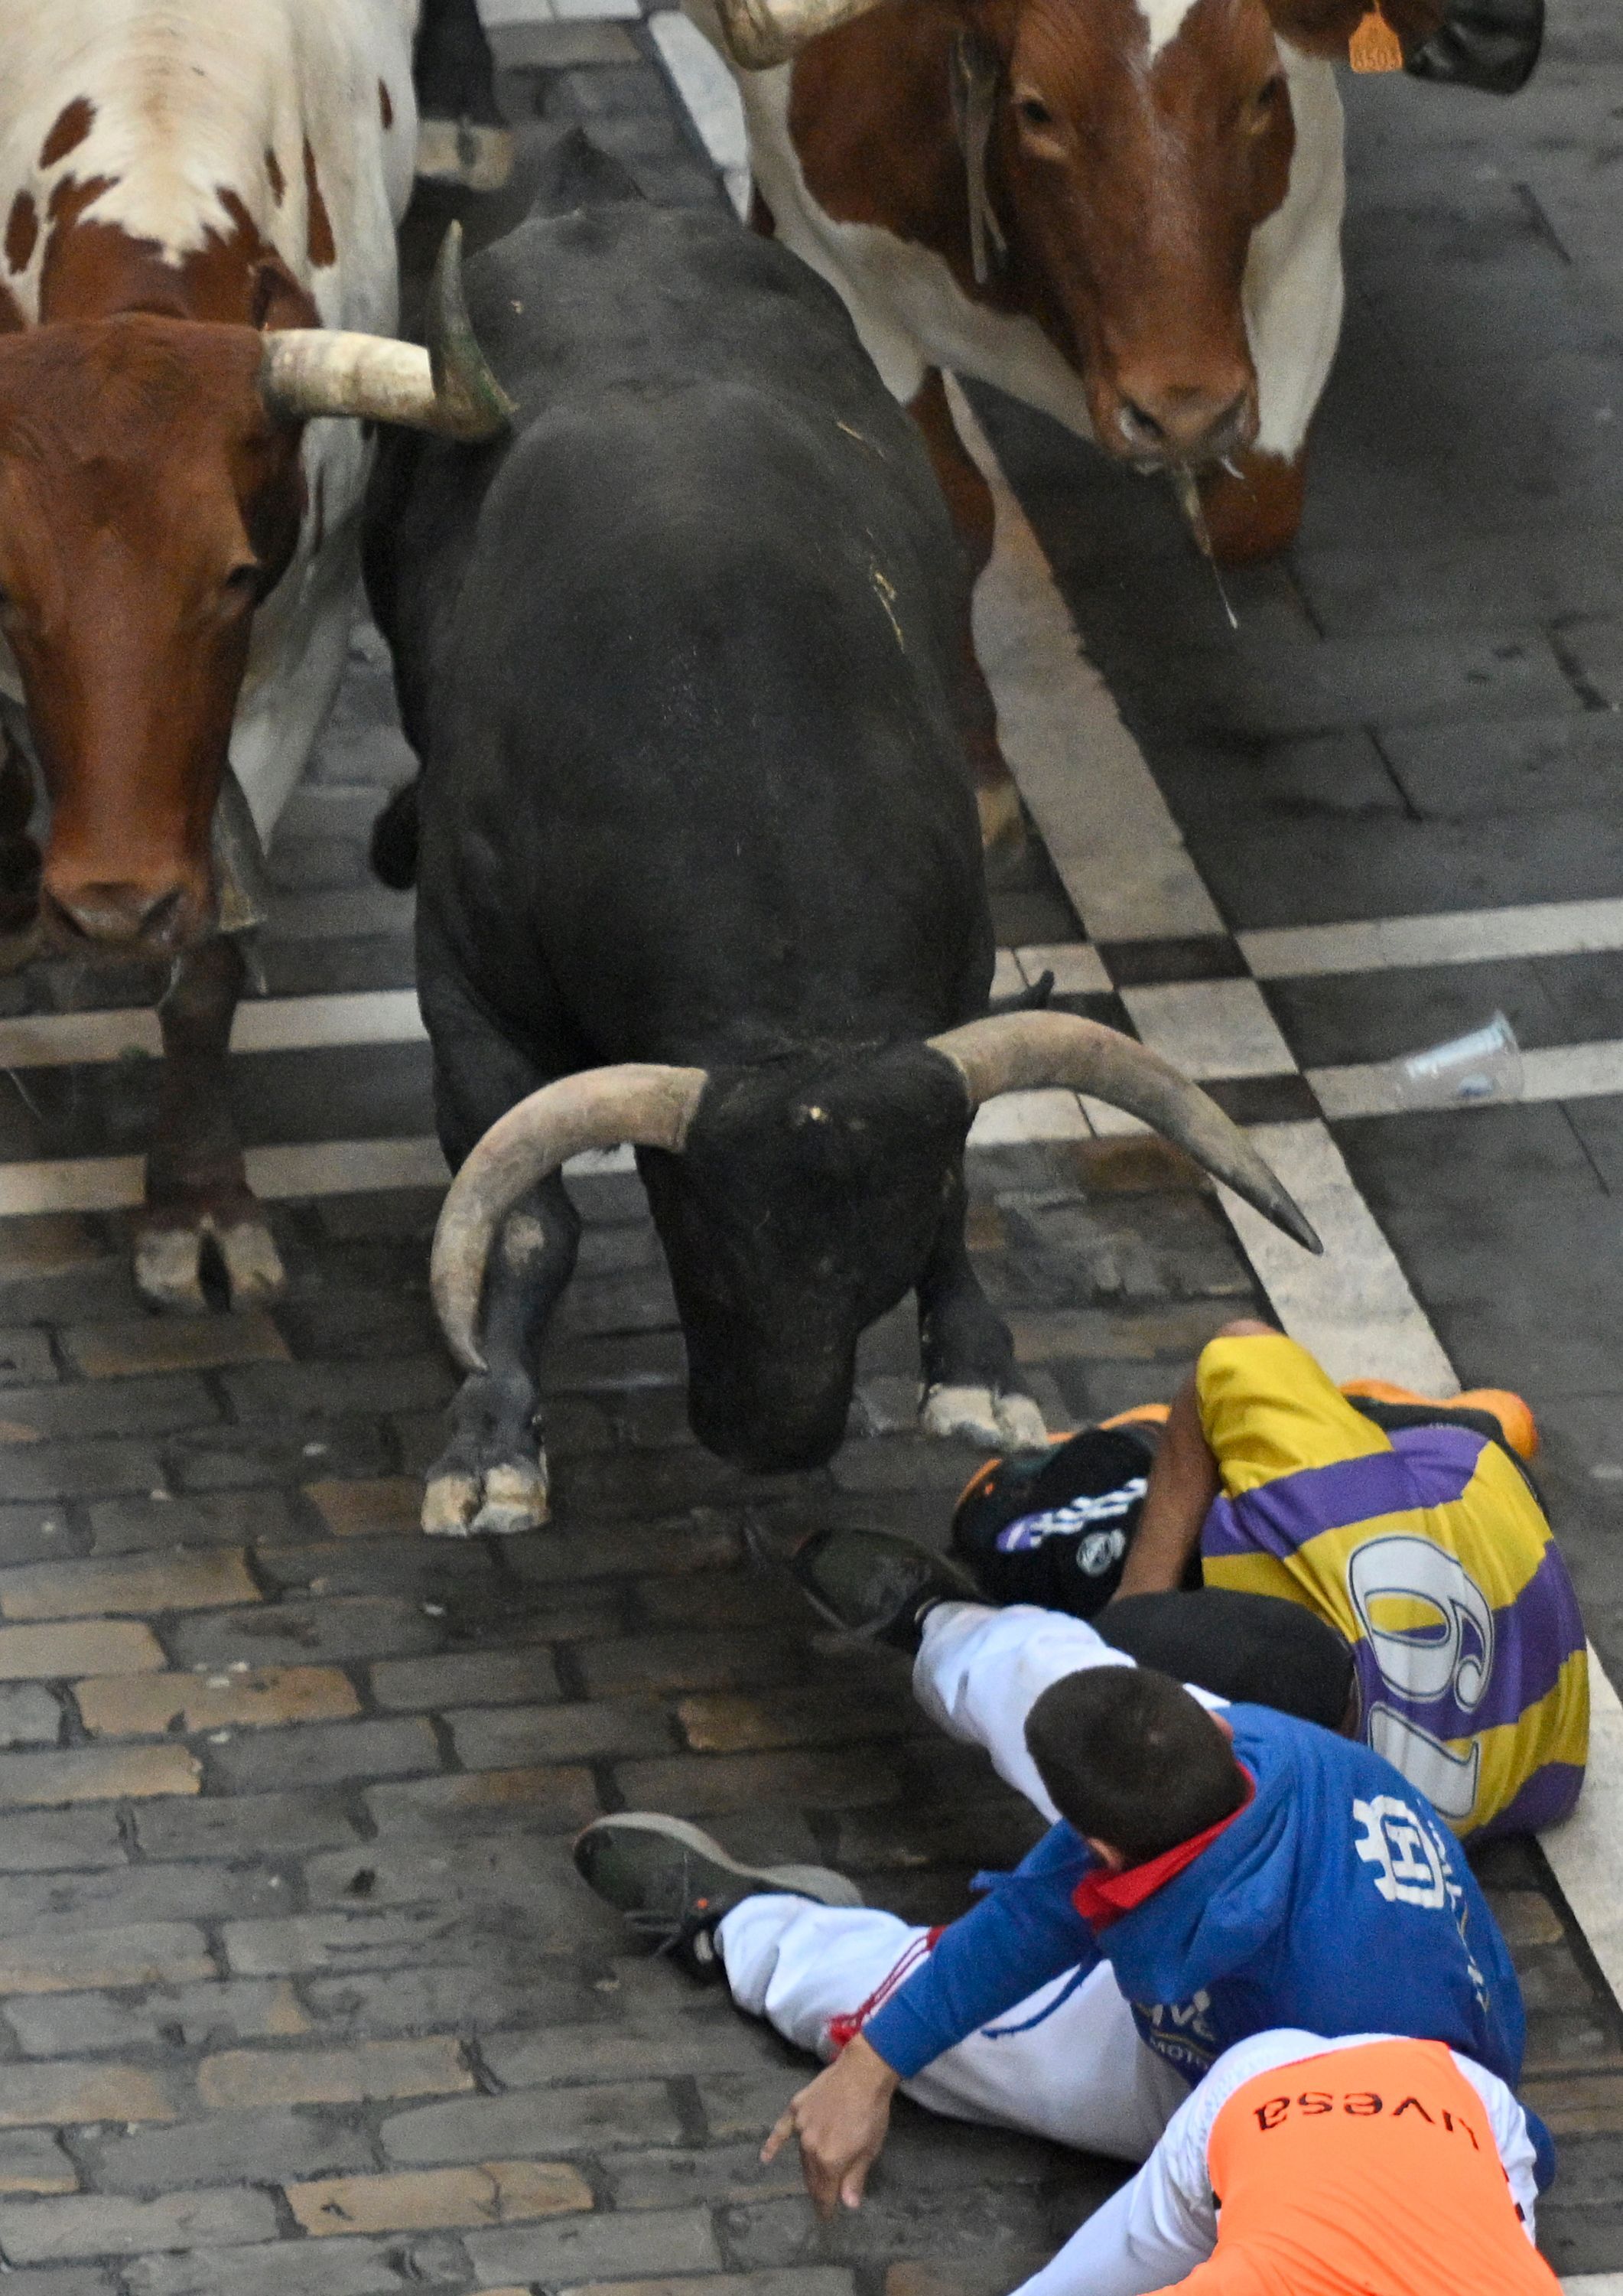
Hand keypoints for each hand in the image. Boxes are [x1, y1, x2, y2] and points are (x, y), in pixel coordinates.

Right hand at [761, 2032, 899, 2218]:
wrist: (863, 2073)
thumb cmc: (872, 2113)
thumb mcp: (870, 2149)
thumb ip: (855, 2177)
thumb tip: (847, 2204)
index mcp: (829, 2161)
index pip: (824, 2193)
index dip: (826, 2207)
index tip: (827, 2218)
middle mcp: (810, 2147)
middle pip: (812, 2176)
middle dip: (818, 2190)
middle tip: (823, 2200)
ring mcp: (800, 2127)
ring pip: (802, 2156)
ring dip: (809, 2169)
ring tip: (814, 2179)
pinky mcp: (797, 2108)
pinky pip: (782, 2129)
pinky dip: (773, 2144)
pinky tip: (765, 2157)